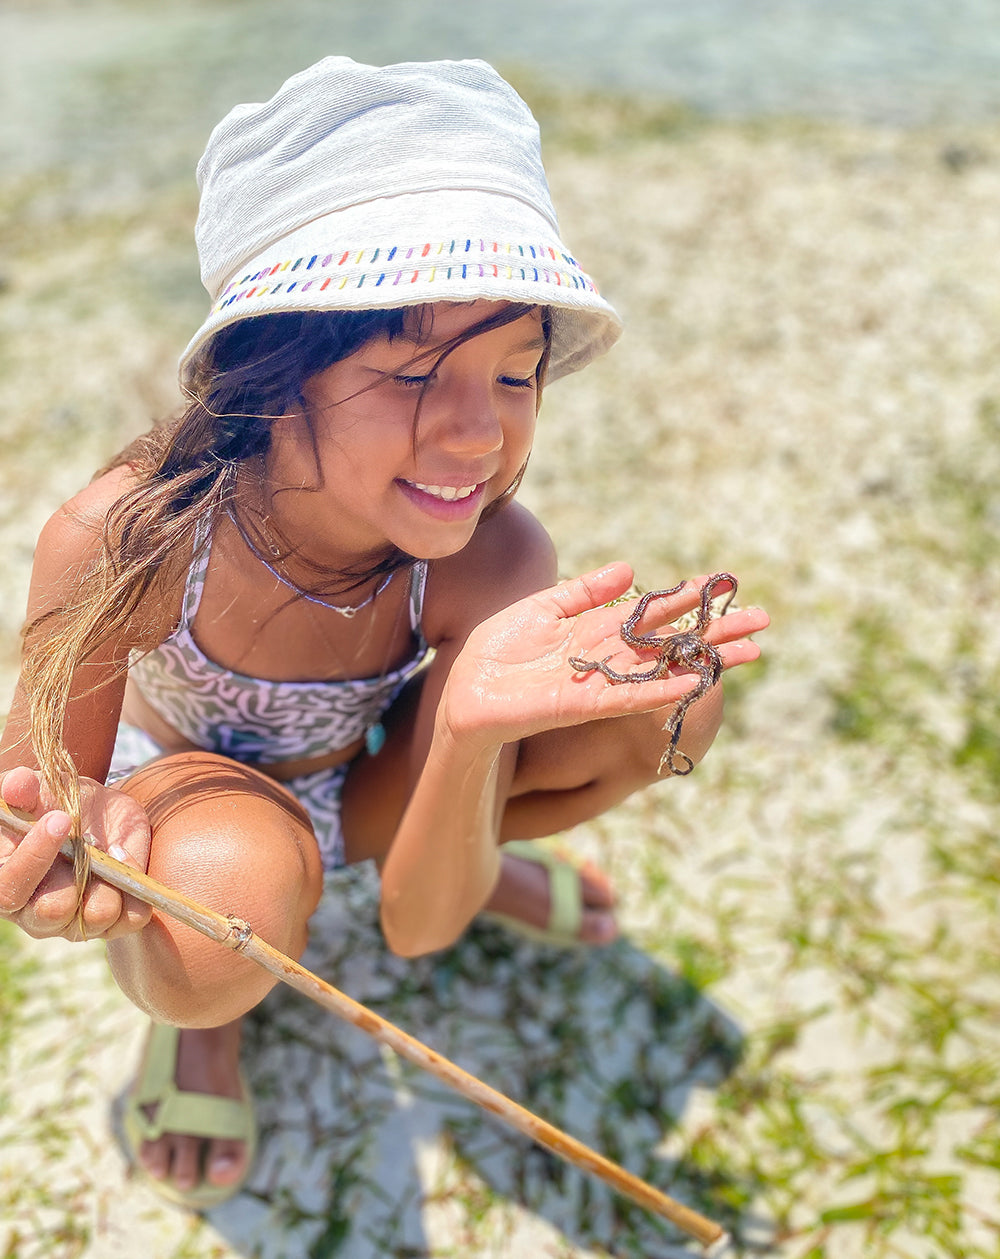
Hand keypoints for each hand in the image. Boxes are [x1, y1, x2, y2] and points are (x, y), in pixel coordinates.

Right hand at [0, 766, 151, 941]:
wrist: (94, 813)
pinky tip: (126, 857)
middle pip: (53, 911)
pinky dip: (137, 887)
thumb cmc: (53, 803)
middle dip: (76, 872)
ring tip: (110, 846)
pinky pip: (132, 918)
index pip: (9, 888)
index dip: (33, 858)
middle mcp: (36, 913)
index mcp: (8, 882)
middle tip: (89, 836)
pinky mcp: (113, 923)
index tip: (60, 819)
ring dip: (110, 876)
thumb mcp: (38, 789)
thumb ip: (23, 788)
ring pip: (97, 916)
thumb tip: (18, 782)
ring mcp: (76, 922)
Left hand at [442, 563, 767, 746]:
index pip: (655, 614)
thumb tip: (631, 570)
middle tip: (762, 623)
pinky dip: (661, 688)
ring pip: (662, 668)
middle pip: (670, 642)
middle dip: (714, 632)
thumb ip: (585, 591)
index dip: (692, 603)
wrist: (464, 692)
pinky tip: (693, 680)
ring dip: (704, 660)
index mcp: (599, 631)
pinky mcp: (580, 703)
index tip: (729, 589)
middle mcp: (608, 657)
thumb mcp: (542, 607)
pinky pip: (628, 695)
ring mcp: (598, 681)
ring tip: (747, 652)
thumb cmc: (497, 651)